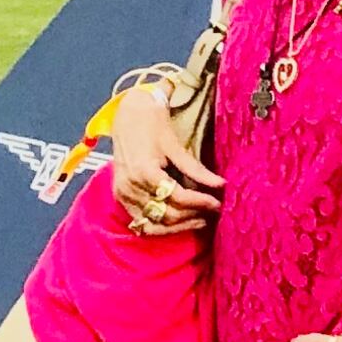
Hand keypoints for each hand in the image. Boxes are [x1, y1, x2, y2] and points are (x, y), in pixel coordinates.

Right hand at [111, 84, 222, 238]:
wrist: (129, 114)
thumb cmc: (152, 124)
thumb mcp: (175, 145)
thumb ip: (195, 169)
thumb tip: (220, 184)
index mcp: (144, 171)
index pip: (178, 197)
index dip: (201, 202)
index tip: (217, 202)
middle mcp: (130, 187)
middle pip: (167, 214)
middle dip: (193, 216)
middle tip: (213, 210)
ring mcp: (123, 195)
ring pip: (155, 225)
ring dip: (179, 226)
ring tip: (200, 220)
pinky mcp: (120, 198)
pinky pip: (142, 223)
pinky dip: (161, 226)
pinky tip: (179, 221)